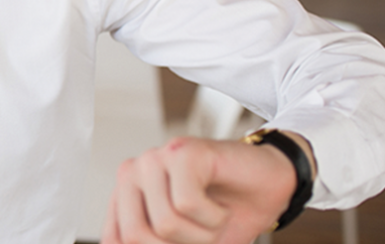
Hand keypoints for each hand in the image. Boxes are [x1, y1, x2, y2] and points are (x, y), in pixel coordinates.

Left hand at [102, 135, 296, 243]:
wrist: (271, 186)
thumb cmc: (227, 214)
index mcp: (124, 197)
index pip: (115, 240)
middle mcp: (132, 174)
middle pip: (136, 236)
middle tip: (204, 236)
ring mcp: (155, 158)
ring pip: (165, 223)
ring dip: (203, 236)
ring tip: (214, 218)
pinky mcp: (182, 151)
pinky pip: (187, 204)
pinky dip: (214, 218)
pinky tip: (221, 205)